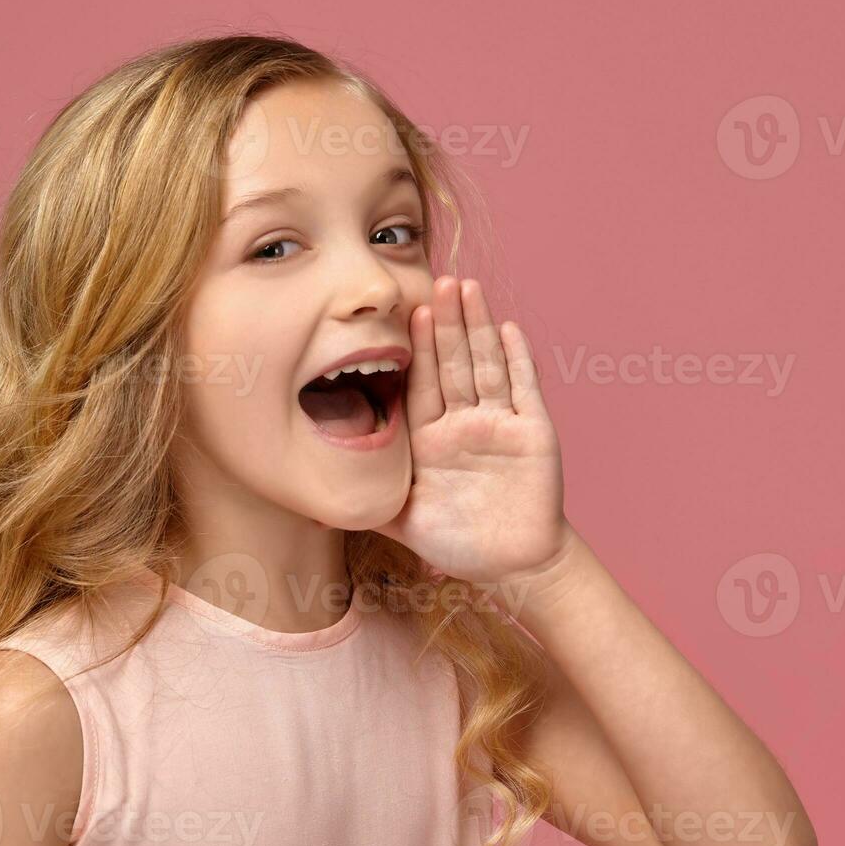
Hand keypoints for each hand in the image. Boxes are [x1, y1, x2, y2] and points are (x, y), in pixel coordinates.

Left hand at [374, 276, 576, 583]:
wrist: (513, 565)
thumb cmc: (457, 543)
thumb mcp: (402, 521)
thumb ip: (365, 506)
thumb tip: (311, 508)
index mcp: (431, 438)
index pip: (421, 383)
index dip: (417, 349)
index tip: (408, 312)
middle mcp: (464, 423)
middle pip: (454, 363)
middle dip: (446, 323)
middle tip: (438, 280)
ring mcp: (500, 424)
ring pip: (486, 365)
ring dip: (478, 327)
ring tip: (468, 288)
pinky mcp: (533, 433)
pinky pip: (524, 389)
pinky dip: (518, 359)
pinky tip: (508, 328)